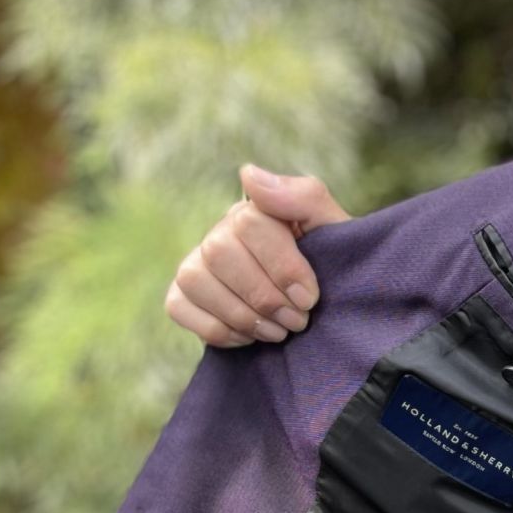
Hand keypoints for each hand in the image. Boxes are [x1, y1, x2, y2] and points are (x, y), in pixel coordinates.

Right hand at [164, 165, 351, 347]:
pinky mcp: (182, 295)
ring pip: (195, 279)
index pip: (250, 222)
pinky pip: (178, 306)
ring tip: (278, 331)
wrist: (323, 312)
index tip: (308, 297)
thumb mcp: (334, 231)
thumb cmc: (330, 268)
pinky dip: (217, 329)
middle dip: (263, 296)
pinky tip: (249, 337)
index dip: (282, 265)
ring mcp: (196, 263)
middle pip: (219, 252)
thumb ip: (303, 196)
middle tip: (296, 320)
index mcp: (256, 211)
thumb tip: (248, 175)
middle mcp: (220, 232)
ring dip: (242, 316)